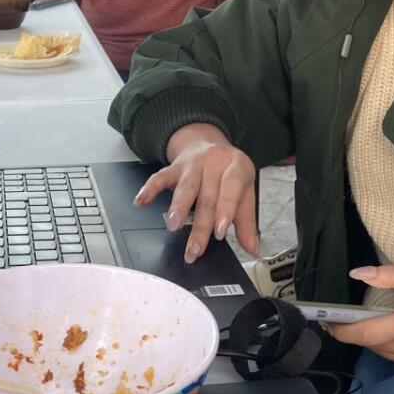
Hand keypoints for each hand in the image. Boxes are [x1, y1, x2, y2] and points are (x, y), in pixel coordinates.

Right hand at [133, 123, 257, 262]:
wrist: (210, 143)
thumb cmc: (228, 172)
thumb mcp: (244, 191)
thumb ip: (246, 220)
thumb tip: (252, 247)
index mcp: (236, 166)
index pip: (232, 188)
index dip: (226, 210)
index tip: (220, 232)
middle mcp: (214, 162)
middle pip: (207, 197)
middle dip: (200, 226)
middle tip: (195, 249)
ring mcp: (193, 164)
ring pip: (185, 188)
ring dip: (178, 208)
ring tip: (173, 226)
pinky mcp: (174, 167)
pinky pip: (160, 177)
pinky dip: (149, 189)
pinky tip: (141, 201)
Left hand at [325, 265, 393, 367]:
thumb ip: (388, 275)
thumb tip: (358, 273)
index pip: (367, 334)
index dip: (343, 331)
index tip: (328, 322)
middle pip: (373, 345)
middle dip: (356, 333)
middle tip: (341, 319)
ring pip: (386, 353)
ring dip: (372, 340)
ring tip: (362, 323)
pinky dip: (389, 346)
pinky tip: (387, 332)